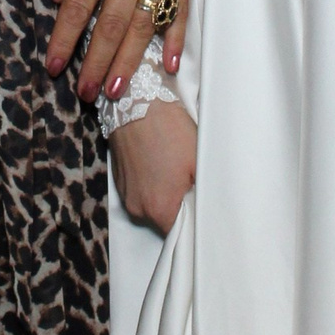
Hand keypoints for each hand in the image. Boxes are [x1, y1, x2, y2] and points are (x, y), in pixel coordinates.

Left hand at [47, 0, 213, 103]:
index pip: (78, 7)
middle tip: (84, 93)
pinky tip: (170, 65)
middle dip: (95, 64)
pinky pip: (179, 12)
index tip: (52, 66)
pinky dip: (176, 39)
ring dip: (129, 61)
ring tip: (116, 89)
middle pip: (110, 26)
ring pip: (143, 27)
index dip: (64, 40)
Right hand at [110, 100, 197, 234]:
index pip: (181, 233)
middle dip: (181, 205)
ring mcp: (126, 194)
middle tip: (192, 182)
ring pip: (153, 204)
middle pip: (166, 220)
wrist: (136, 101)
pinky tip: (161, 162)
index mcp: (159, 210)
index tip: (203, 208)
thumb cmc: (169, 130)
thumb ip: (205, 196)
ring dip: (166, 193)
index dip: (195, 222)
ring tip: (176, 169)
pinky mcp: (120, 180)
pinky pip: (141, 190)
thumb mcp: (199, 163)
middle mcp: (137, 208)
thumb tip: (214, 211)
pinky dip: (152, 182)